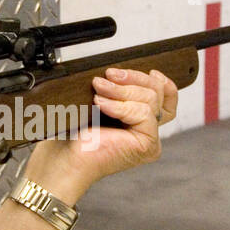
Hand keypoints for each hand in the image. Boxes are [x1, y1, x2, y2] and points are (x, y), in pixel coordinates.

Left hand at [21, 68, 177, 203]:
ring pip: (150, 99)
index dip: (161, 82)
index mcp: (139, 122)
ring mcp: (149, 141)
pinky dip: (120, 106)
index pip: (166, 98)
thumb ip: (117, 89)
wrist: (63, 158)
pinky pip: (144, 113)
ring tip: (98, 91)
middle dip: (132, 79)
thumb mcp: (98, 101)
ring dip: (120, 91)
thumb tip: (121, 72)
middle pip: (157, 93)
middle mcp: (147, 132)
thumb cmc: (73, 135)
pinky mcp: (147, 145)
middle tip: (106, 77)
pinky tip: (101, 105)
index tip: (149, 71)